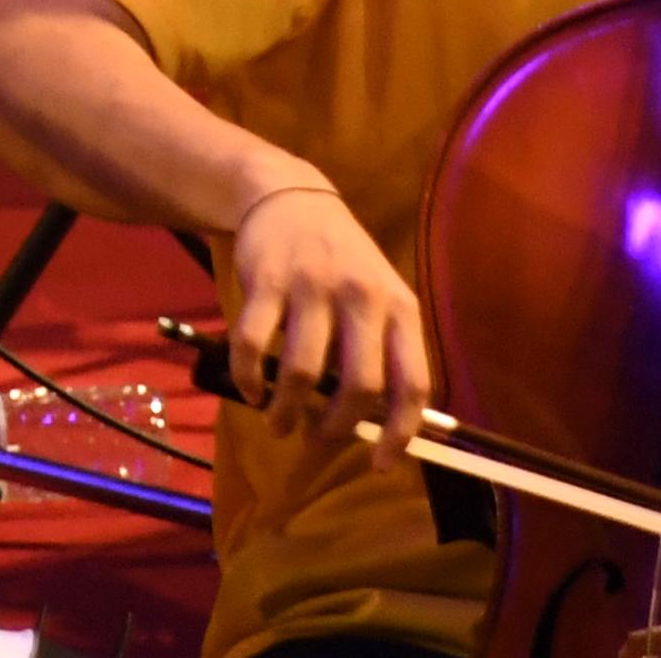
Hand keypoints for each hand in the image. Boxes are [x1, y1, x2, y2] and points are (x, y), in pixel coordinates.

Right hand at [228, 175, 430, 458]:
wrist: (289, 197)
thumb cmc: (342, 262)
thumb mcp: (378, 297)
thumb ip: (383, 353)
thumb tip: (380, 430)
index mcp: (399, 307)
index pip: (412, 382)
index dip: (400, 433)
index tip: (381, 464)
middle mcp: (362, 296)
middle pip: (359, 386)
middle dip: (336, 428)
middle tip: (317, 439)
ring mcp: (312, 285)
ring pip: (302, 373)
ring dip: (286, 412)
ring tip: (278, 422)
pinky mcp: (266, 279)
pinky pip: (253, 345)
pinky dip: (248, 379)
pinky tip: (250, 389)